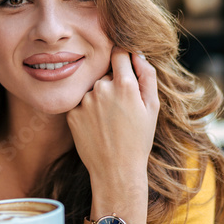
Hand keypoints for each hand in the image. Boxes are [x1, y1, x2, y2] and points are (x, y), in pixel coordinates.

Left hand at [67, 48, 158, 223]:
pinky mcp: (71, 113)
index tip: (125, 66)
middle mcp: (101, 88)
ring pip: (93, 89)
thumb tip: (137, 53)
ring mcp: (84, 100)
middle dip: (113, 83)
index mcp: (124, 84)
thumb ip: (147, 75)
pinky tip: (97, 126)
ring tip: (109, 120)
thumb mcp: (152, 107)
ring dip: (100, 97)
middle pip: (106, 73)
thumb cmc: (138, 139)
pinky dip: (88, 110)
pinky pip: (81, 102)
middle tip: (122, 108)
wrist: (116, 170)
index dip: (123, 58)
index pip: (119, 53)